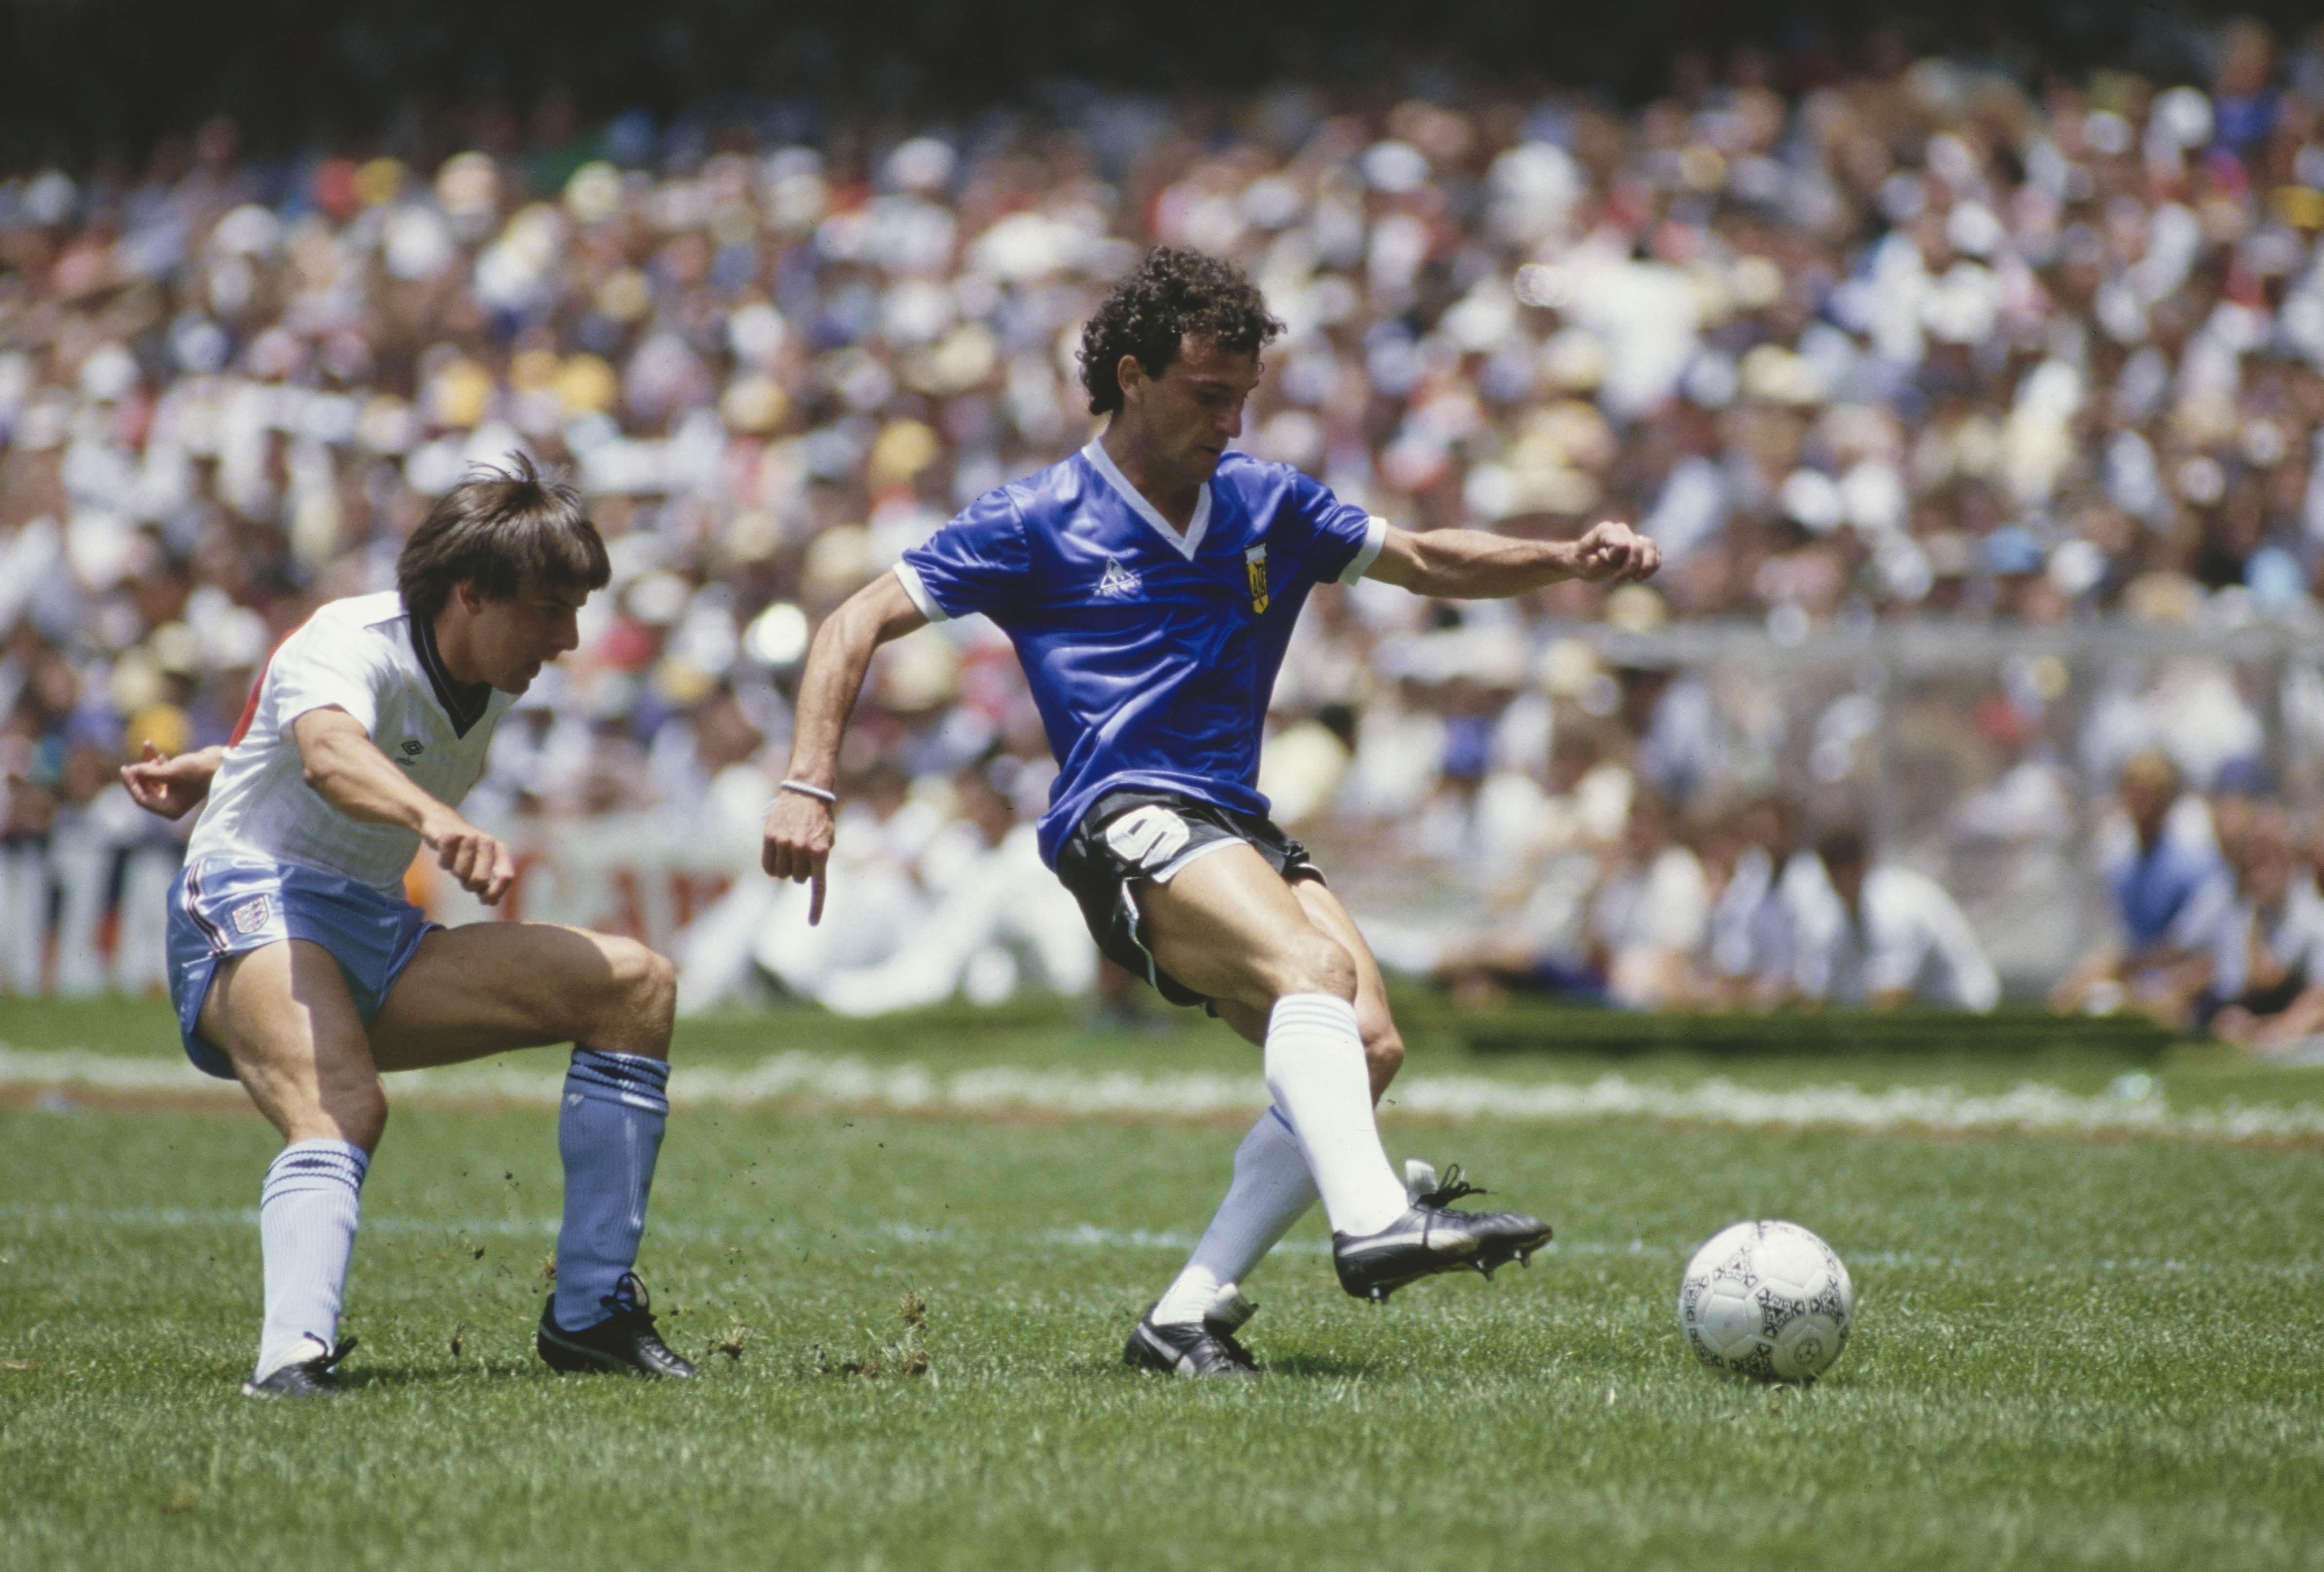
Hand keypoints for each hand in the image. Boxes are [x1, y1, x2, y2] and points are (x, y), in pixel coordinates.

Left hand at [119, 741, 217, 820]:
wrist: (221, 762)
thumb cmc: (198, 771)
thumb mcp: (170, 772)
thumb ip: (148, 772)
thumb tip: (131, 770)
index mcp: (169, 809)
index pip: (142, 799)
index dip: (131, 784)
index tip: (125, 769)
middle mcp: (170, 802)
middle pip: (145, 788)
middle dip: (140, 772)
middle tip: (134, 761)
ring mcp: (174, 791)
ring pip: (151, 777)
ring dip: (147, 762)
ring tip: (148, 747)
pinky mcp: (177, 780)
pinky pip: (160, 771)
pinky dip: (155, 759)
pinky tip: (151, 746)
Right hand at [425, 814, 516, 904]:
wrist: (442, 822)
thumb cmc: (463, 849)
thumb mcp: (479, 864)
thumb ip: (487, 883)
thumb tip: (493, 902)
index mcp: (499, 849)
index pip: (506, 876)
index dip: (496, 892)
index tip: (483, 900)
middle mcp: (488, 841)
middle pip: (480, 879)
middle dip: (468, 884)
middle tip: (463, 876)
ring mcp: (470, 837)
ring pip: (460, 872)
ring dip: (454, 872)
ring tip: (454, 861)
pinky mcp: (450, 835)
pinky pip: (445, 863)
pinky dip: (442, 863)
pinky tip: (444, 854)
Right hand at [761, 790, 833, 924]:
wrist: (807, 791)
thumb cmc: (820, 817)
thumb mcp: (827, 839)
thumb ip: (820, 859)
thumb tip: (808, 878)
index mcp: (820, 852)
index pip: (817, 886)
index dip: (816, 907)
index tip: (813, 923)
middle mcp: (802, 850)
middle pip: (798, 879)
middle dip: (801, 872)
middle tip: (803, 856)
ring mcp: (785, 844)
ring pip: (781, 874)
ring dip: (786, 868)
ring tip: (791, 852)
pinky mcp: (770, 838)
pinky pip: (768, 867)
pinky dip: (772, 867)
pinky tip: (776, 857)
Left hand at [1567, 520, 1659, 584]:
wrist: (1583, 560)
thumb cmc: (1582, 562)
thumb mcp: (1585, 565)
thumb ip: (1601, 560)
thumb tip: (1618, 553)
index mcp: (1604, 530)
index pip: (1622, 544)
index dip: (1616, 559)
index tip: (1603, 565)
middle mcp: (1619, 529)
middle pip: (1637, 546)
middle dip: (1630, 568)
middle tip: (1616, 581)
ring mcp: (1630, 535)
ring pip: (1650, 546)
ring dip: (1646, 566)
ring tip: (1636, 579)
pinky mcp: (1639, 543)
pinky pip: (1654, 551)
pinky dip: (1652, 565)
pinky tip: (1641, 575)